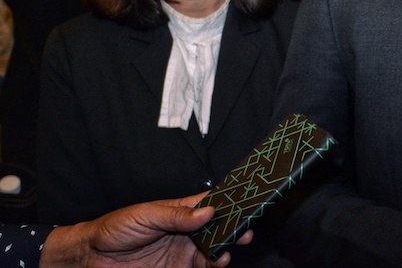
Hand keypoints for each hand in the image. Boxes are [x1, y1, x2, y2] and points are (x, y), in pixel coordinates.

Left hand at [41, 192, 250, 267]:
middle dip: (235, 228)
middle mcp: (187, 230)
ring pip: (214, 249)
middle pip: (219, 227)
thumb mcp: (146, 215)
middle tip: (246, 230)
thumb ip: (177, 215)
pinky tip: (219, 261)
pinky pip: (203, 267)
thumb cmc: (116, 228)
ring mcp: (184, 250)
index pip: (211, 202)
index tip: (246, 201)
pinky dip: (215, 265)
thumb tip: (208, 211)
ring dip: (226, 248)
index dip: (229, 201)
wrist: (92, 258)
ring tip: (229, 249)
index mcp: (181, 210)